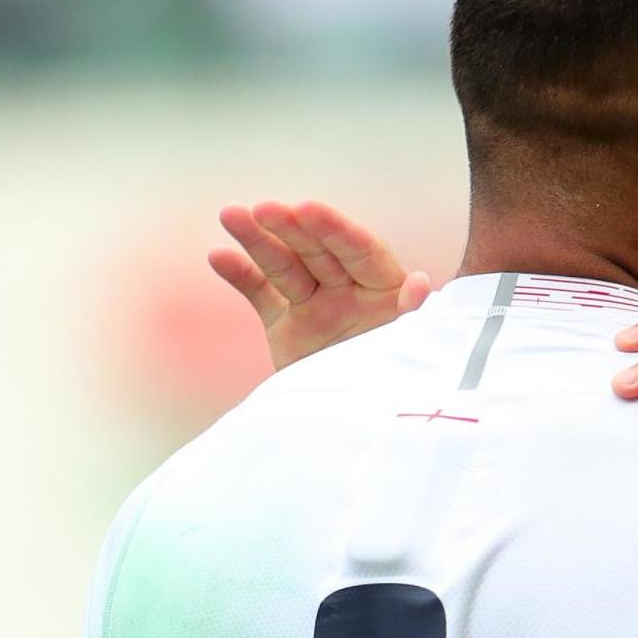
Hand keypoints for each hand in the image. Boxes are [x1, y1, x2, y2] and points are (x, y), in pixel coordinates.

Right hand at [209, 200, 430, 370]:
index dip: (335, 230)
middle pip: (318, 251)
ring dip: (257, 240)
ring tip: (230, 214)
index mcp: (385, 288)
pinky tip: (217, 256)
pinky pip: (262, 294)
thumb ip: (412, 315)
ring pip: (285, 266)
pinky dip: (241, 276)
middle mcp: (349, 289)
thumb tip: (420, 283)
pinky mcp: (287, 325)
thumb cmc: (396, 384)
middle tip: (265, 209)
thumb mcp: (409, 349)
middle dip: (292, 229)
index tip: (307, 209)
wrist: (359, 428)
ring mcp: (316, 304)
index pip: (360, 250)